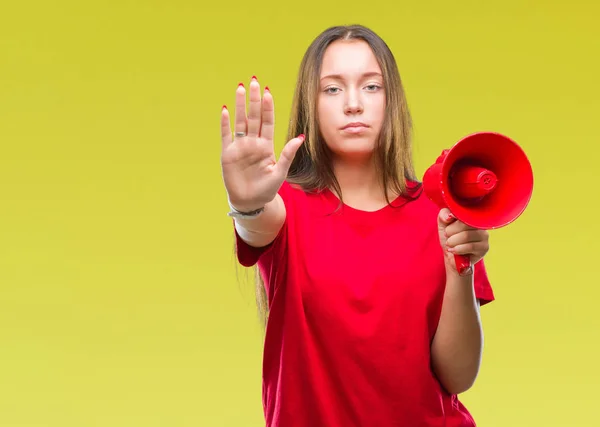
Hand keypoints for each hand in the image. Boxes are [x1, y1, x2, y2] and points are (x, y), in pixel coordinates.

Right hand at [220, 77, 304, 211]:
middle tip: (254, 81)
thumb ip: (288, 154)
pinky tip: (225, 110)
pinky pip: (226, 136)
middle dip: (254, 99)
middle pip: (253, 116)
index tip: (268, 92)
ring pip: (240, 122)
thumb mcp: (280, 172)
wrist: (250, 202)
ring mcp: (240, 147)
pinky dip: (226, 123)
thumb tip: (300, 137)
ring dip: (239, 105)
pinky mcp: (228, 154)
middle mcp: (253, 143)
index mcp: (266, 145)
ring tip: (240, 88)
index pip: (267, 122)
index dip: (268, 107)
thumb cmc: (266, 188)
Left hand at [437, 208, 488, 275]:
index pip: (464, 214)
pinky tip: (453, 250)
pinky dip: (458, 249)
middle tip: (447, 237)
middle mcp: (481, 224)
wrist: (452, 256)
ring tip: (449, 244)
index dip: (452, 221)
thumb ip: (443, 214)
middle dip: (450, 232)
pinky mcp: (484, 248)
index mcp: (472, 216)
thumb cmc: (449, 238)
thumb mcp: (443, 224)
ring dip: (453, 241)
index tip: (447, 228)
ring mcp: (484, 236)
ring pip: (466, 236)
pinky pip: (470, 246)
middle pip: (465, 224)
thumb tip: (449, 216)